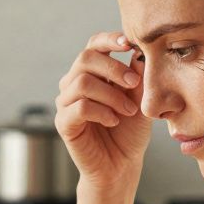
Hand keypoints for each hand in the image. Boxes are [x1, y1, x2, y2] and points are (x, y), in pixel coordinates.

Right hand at [54, 32, 153, 189]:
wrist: (122, 164)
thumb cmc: (130, 131)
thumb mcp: (141, 99)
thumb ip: (138, 74)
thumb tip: (137, 49)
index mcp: (92, 73)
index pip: (93, 45)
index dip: (109, 39)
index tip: (128, 43)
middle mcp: (74, 84)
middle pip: (85, 58)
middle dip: (113, 68)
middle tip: (134, 84)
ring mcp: (66, 103)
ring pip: (83, 83)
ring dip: (111, 95)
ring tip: (128, 111)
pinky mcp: (63, 123)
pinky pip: (80, 107)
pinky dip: (102, 112)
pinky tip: (114, 120)